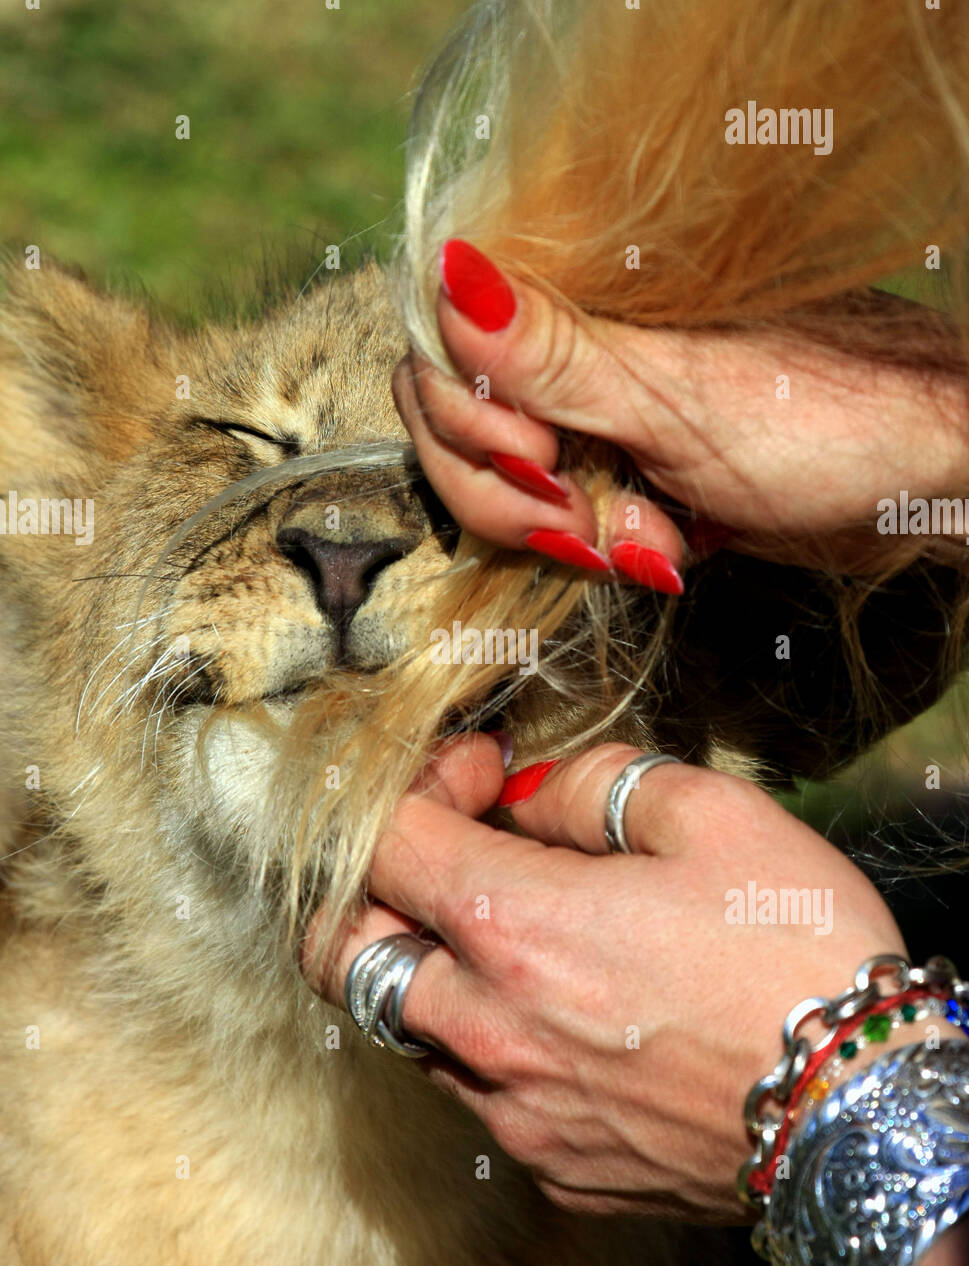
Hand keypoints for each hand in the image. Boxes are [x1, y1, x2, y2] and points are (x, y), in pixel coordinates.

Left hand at [302, 734, 906, 1221]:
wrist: (870, 1110)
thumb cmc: (801, 959)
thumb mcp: (712, 816)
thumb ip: (595, 783)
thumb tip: (532, 795)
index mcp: (515, 929)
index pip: (382, 840)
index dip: (417, 782)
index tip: (482, 773)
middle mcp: (490, 1028)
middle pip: (339, 950)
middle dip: (368, 882)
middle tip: (442, 849)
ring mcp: (515, 1108)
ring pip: (400, 1024)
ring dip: (425, 958)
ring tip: (510, 925)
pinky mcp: (552, 1161)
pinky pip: (474, 1088)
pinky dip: (485, 1033)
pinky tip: (563, 1008)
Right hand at [393, 241, 968, 581]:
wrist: (923, 484)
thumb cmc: (825, 419)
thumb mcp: (674, 396)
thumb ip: (552, 353)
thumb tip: (448, 274)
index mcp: (578, 299)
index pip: (440, 349)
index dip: (466, 421)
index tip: (534, 459)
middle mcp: (576, 348)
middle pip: (460, 428)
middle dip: (514, 496)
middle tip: (580, 514)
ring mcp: (602, 411)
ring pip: (512, 486)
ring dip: (572, 532)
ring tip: (649, 536)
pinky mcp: (631, 467)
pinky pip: (572, 521)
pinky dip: (612, 548)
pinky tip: (673, 546)